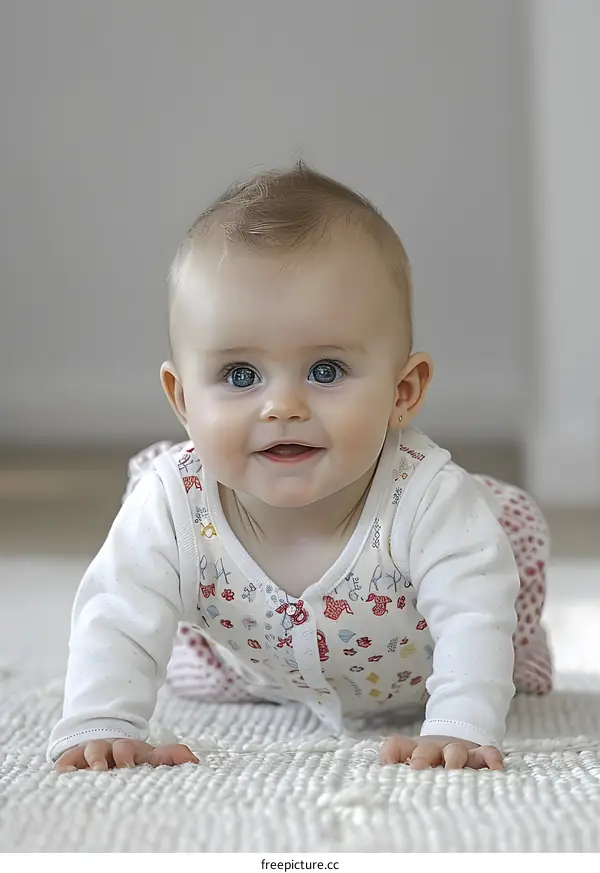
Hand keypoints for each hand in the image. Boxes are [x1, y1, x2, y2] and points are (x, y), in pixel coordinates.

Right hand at [55, 739, 199, 771]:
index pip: (129, 750)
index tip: (130, 764)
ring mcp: (92, 752)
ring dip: (92, 759)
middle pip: (110, 749)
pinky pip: (67, 758)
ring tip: (94, 770)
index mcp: (128, 749)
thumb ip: (171, 756)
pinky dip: (66, 763)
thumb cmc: (129, 755)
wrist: (102, 736)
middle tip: (113, 767)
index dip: (129, 755)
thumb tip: (194, 761)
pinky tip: (62, 770)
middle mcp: (109, 748)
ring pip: (90, 751)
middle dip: (112, 757)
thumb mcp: (149, 755)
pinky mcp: (74, 758)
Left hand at [379, 734, 503, 769]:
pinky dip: (492, 759)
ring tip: (452, 773)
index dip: (390, 753)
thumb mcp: (410, 761)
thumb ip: (395, 766)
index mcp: (413, 751)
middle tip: (417, 771)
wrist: (456, 738)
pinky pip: (487, 753)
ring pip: (455, 751)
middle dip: (421, 760)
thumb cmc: (430, 761)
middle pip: (425, 750)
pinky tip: (496, 771)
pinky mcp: (478, 754)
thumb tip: (380, 778)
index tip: (387, 765)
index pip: (397, 746)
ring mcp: (457, 750)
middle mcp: (434, 749)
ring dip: (453, 761)